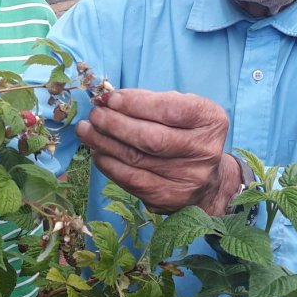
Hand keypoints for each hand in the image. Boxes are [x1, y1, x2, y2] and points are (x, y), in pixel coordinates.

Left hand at [77, 89, 243, 215]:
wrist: (208, 181)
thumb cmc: (186, 134)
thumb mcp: (180, 109)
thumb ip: (151, 101)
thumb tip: (110, 99)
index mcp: (210, 121)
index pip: (170, 110)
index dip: (136, 104)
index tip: (111, 98)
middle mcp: (204, 151)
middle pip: (151, 138)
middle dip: (115, 124)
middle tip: (94, 114)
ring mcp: (188, 178)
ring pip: (136, 159)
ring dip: (104, 143)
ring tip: (87, 130)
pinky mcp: (169, 197)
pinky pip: (131, 180)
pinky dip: (109, 165)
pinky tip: (97, 152)